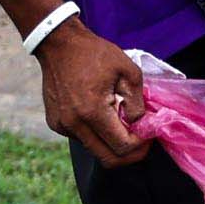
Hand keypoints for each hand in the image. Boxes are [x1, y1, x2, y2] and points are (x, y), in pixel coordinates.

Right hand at [36, 20, 150, 162]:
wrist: (59, 44)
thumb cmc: (94, 53)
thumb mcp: (128, 71)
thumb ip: (137, 102)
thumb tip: (139, 124)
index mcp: (92, 111)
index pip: (121, 146)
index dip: (140, 146)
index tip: (148, 135)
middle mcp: (74, 124)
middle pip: (108, 159)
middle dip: (129, 154)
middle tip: (141, 141)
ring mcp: (62, 126)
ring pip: (95, 150)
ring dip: (111, 142)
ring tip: (120, 121)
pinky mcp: (56, 124)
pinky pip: (82, 138)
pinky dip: (96, 133)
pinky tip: (99, 113)